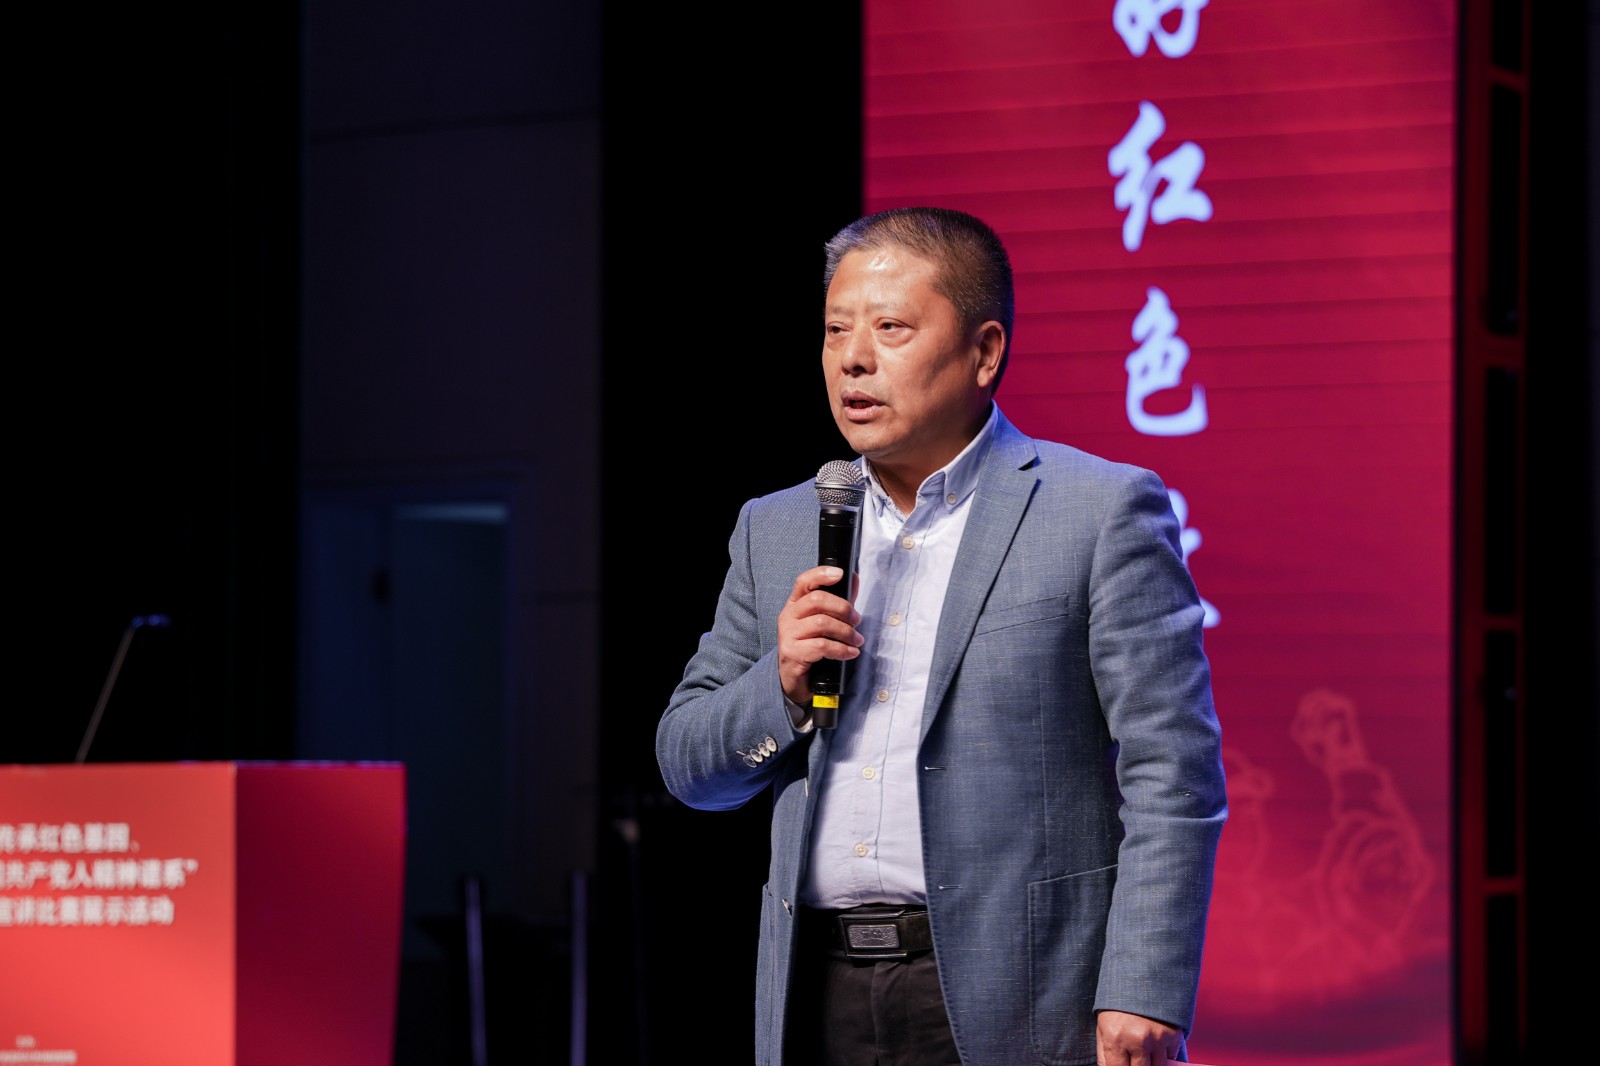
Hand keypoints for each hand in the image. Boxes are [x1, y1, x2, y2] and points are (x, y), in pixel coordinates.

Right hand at [777, 566, 861, 706]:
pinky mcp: (792, 652)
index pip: (804, 581)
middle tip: (857, 621)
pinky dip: (841, 649)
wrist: (794, 680)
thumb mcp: (824, 622)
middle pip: (817, 600)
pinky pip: (821, 646)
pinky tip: (850, 653)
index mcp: (795, 604)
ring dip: (846, 632)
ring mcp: (788, 634)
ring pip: (822, 623)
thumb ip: (839, 602)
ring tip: (857, 640)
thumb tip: (854, 579)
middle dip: (844, 609)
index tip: (841, 574)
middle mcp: (788, 616)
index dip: (822, 574)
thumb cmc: (810, 647)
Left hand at [1096, 1010, 1184, 1065]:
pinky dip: (1164, 1054)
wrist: (1141, 974)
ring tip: (1143, 1050)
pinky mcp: (1174, 1034)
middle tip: (1134, 1058)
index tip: (1124, 1064)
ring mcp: (1157, 1037)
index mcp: (1114, 1037)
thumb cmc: (1117, 1002)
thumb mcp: (1102, 1025)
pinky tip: (1155, 1042)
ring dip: (1151, 1063)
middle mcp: (1137, 1039)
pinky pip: (1171, 1057)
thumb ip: (1105, 1053)